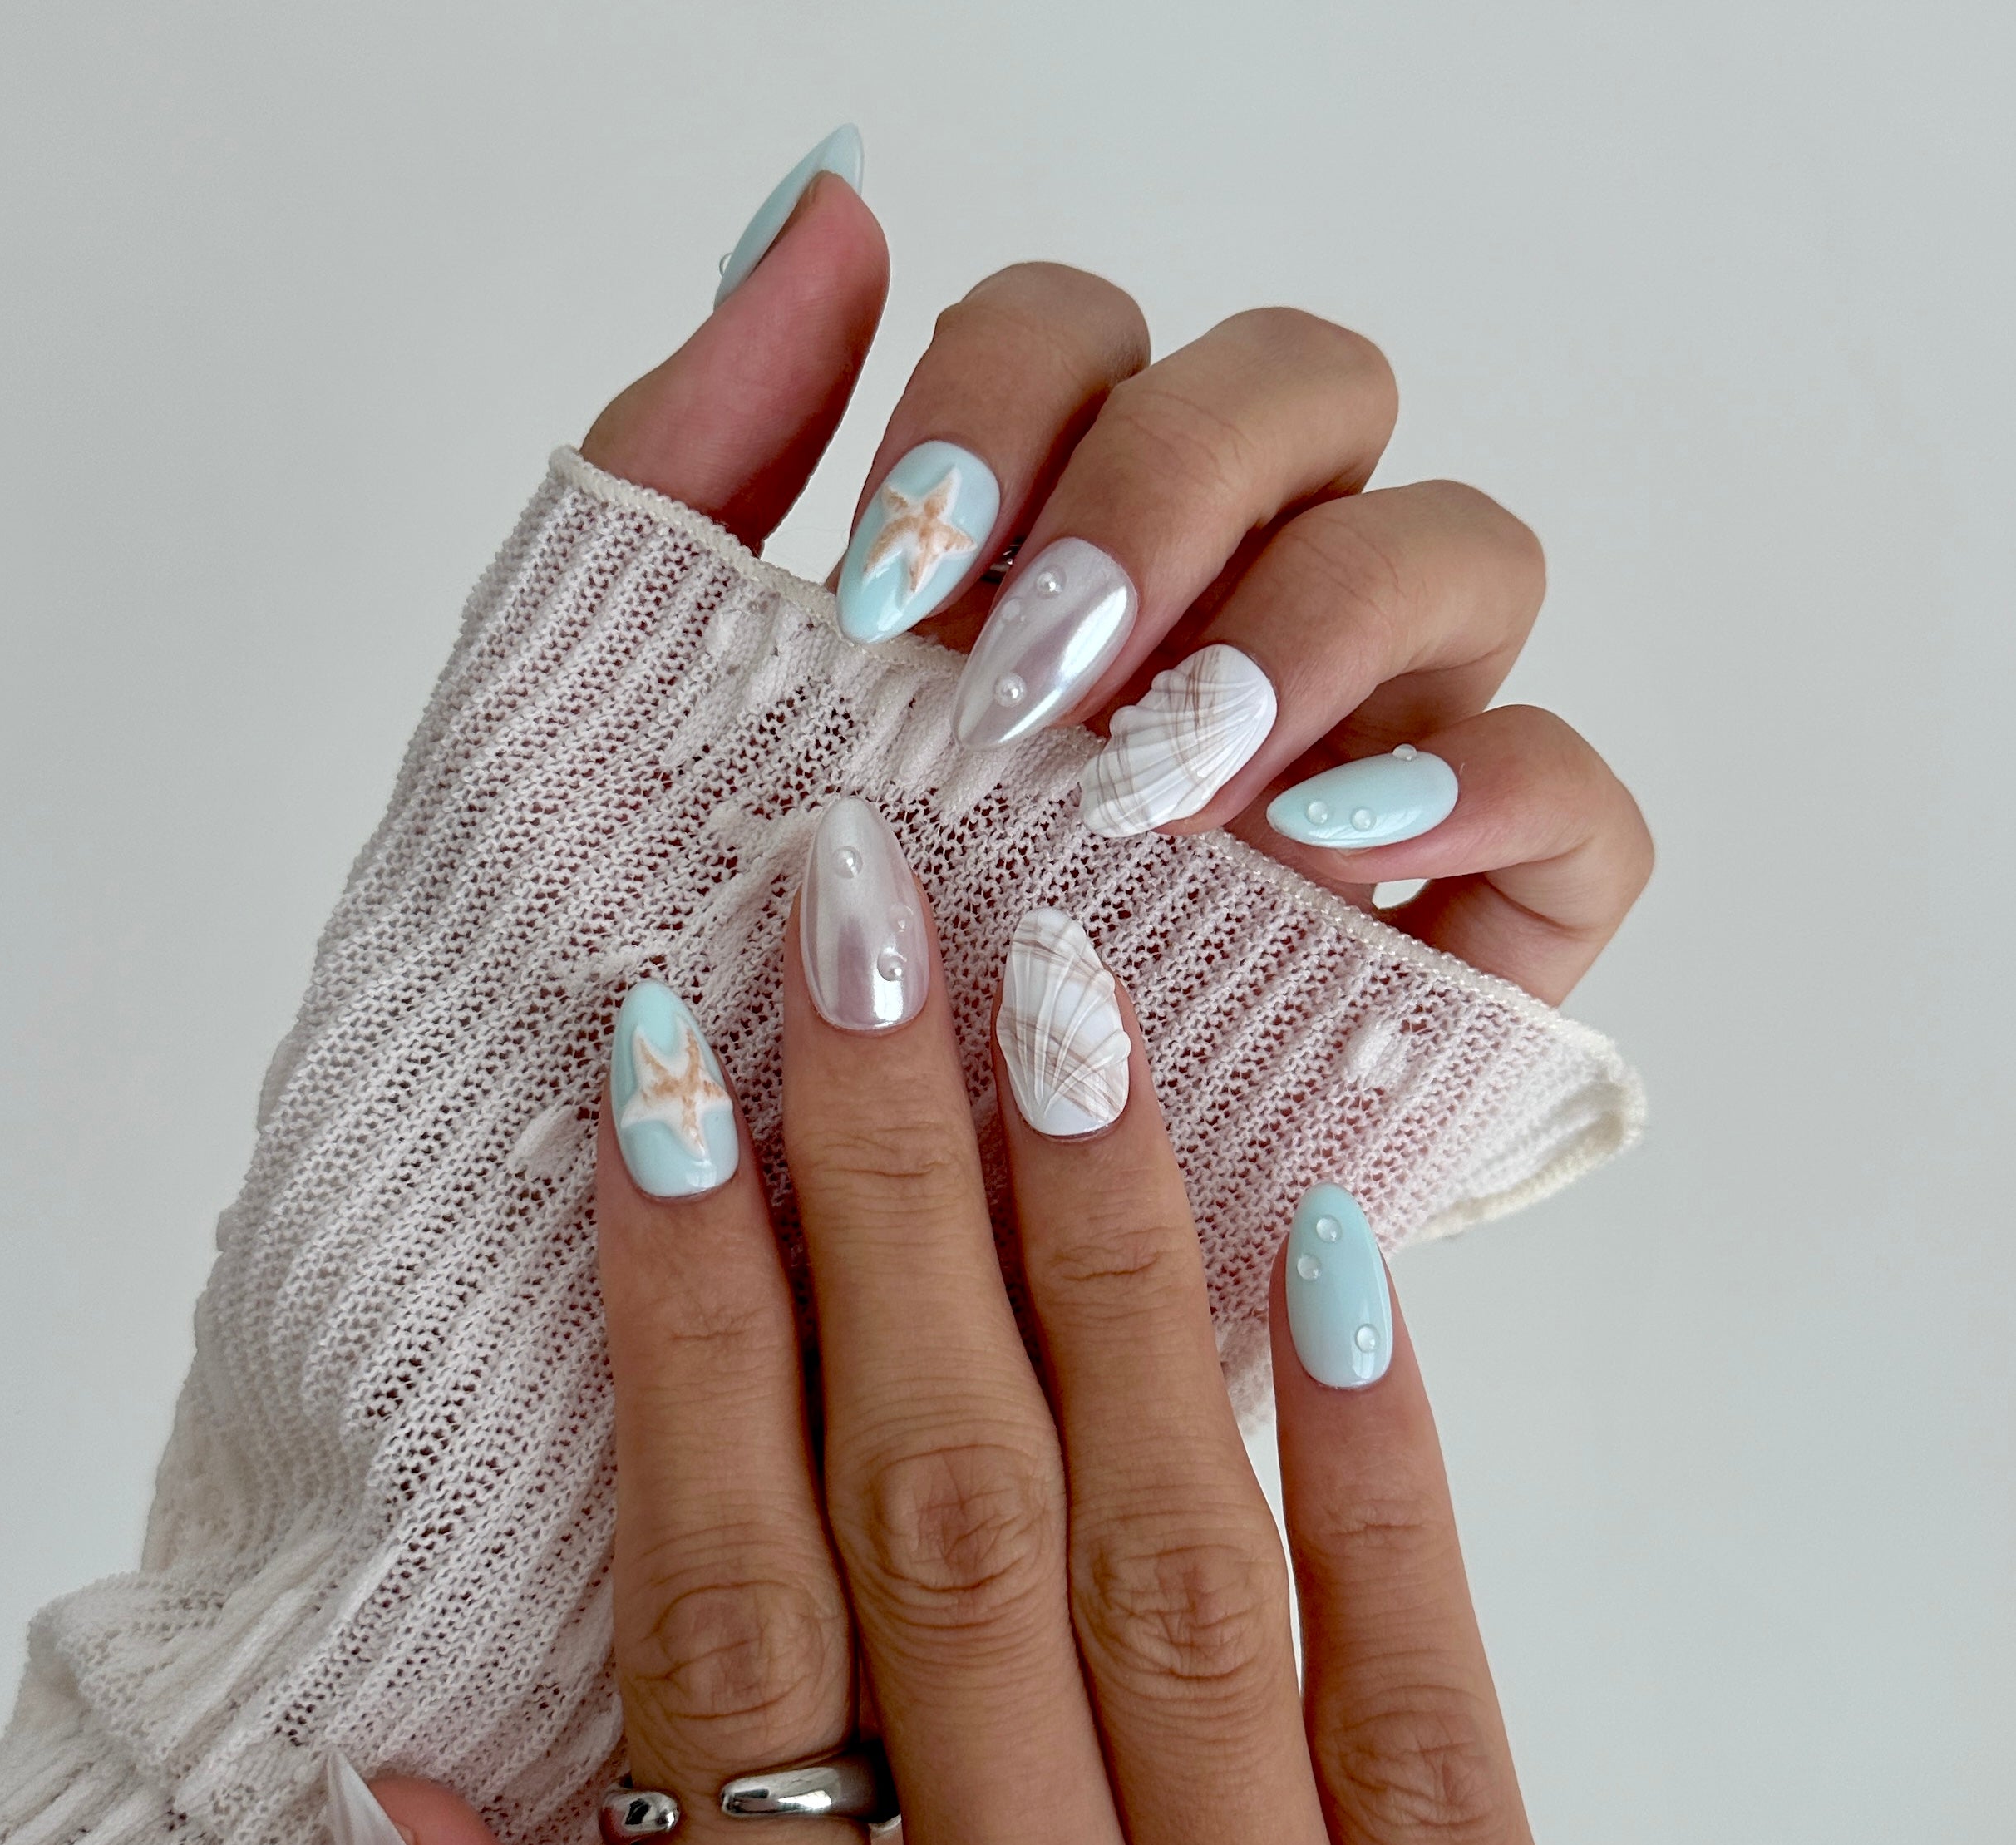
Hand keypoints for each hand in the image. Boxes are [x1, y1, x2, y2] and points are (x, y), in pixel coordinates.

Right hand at [372, 828, 1578, 1844]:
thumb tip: (408, 1800)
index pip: (724, 1604)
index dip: (687, 1316)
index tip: (667, 1074)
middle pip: (944, 1512)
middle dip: (890, 1187)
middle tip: (867, 921)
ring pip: (1170, 1555)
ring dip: (1109, 1255)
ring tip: (1071, 1003)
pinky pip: (1427, 1703)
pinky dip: (1385, 1469)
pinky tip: (1334, 1249)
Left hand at [582, 171, 1650, 1006]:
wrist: (775, 1282)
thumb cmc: (698, 993)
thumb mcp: (632, 714)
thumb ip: (706, 448)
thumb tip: (831, 195)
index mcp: (1036, 550)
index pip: (1083, 343)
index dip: (1004, 405)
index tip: (881, 596)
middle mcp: (1216, 622)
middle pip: (1304, 392)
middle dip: (1168, 491)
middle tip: (1031, 682)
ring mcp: (1357, 765)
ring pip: (1460, 550)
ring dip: (1320, 620)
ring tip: (1164, 781)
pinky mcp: (1463, 932)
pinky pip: (1579, 802)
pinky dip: (1487, 791)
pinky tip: (1320, 849)